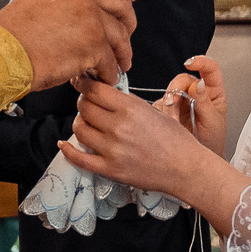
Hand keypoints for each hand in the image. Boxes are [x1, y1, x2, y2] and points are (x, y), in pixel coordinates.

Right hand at [0, 0, 135, 88]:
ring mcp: (89, 15)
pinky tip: (104, 76)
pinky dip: (109, 71)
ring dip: (122, 51)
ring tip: (118, 63)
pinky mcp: (93, 42)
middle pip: (120, 1)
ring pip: (120, 33)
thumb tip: (89, 7)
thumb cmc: (13, 35)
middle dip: (128, 20)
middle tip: (127, 34)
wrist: (1, 55)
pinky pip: (110, 59)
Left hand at [62, 75, 215, 199]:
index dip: (84, 84)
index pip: (95, 90)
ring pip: (79, 129)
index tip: (80, 82)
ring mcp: (112, 149)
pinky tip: (64, 144)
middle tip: (88, 105)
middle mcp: (118, 127)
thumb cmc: (176, 140)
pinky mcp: (109, 169)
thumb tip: (108, 94)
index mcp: (130, 108)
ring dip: (80, 124)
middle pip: (84, 108)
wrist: (185, 168)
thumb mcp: (154, 111)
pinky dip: (68, 150)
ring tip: (88, 125)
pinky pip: (79, 158)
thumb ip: (129, 103)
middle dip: (83, 104)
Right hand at [158, 54, 227, 152]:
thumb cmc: (213, 142)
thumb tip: (199, 84)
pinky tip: (169, 121)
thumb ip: (205, 103)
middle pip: (184, 78)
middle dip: (176, 88)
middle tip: (173, 102)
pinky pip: (161, 104)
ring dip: (169, 103)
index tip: (190, 63)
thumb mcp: (213, 123)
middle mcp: (197, 93)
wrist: (199, 161)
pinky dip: (162, 112)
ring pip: (170, 91)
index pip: (209, 69)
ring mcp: (183, 101)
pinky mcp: (170, 110)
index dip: (200, 62)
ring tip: (174, 119)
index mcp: (213, 92)